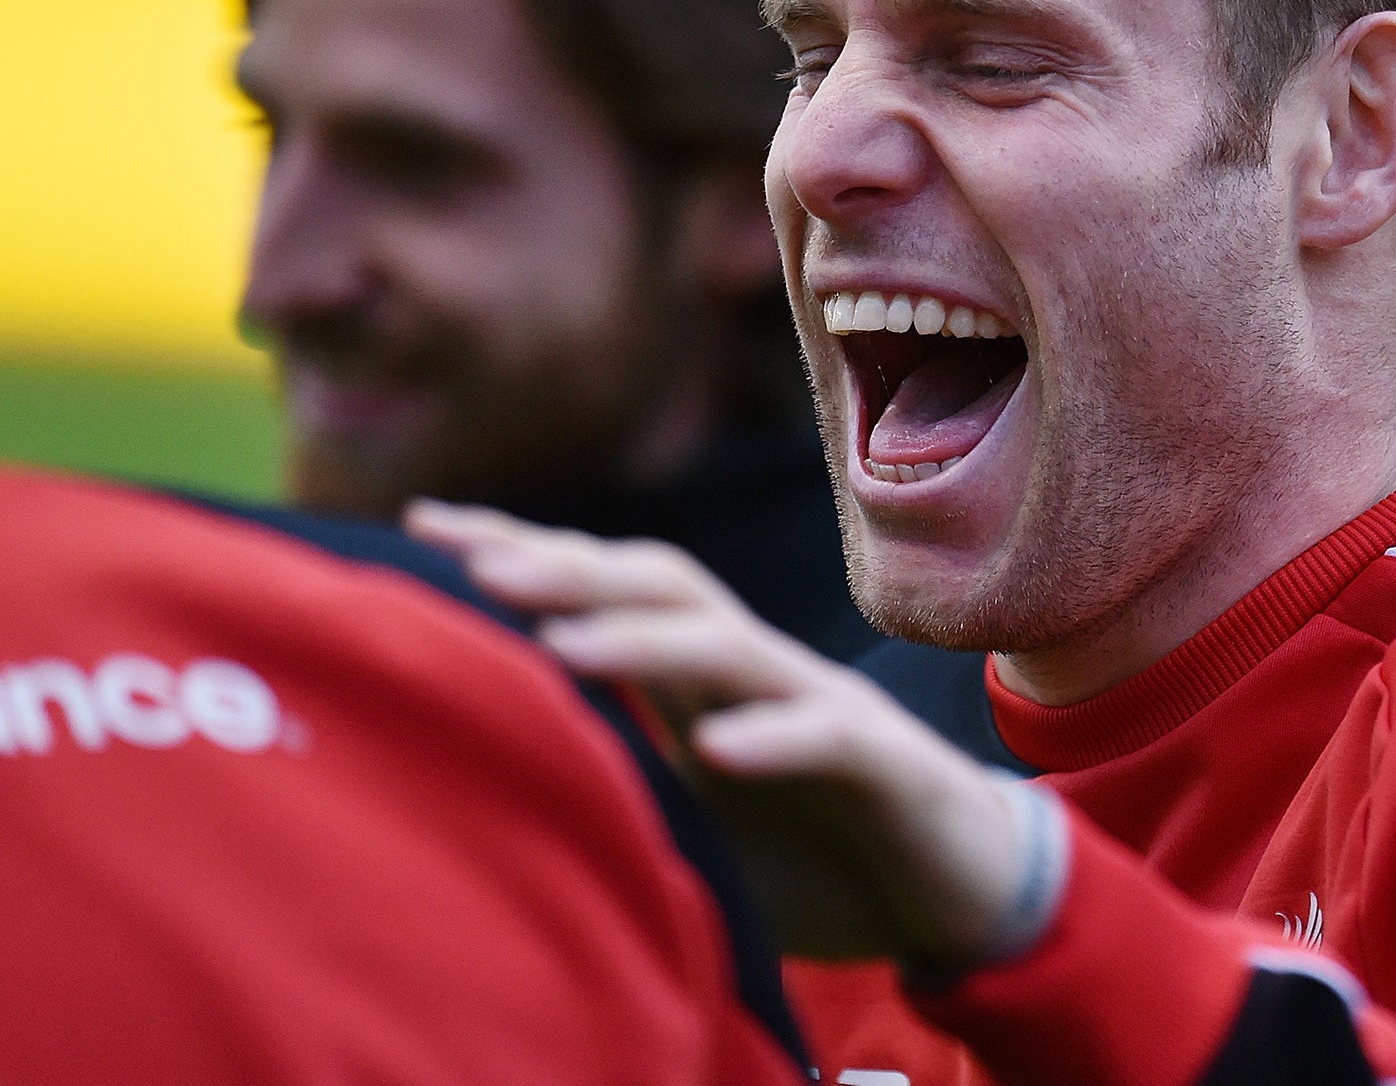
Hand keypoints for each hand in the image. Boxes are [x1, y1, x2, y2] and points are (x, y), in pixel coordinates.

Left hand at [404, 501, 1039, 971]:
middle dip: (570, 569)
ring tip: (568, 647)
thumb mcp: (692, 816)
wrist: (954, 884)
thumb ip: (617, 778)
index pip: (609, 588)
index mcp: (702, 679)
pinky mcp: (882, 762)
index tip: (425, 527)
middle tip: (476, 567)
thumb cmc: (813, 849)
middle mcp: (757, 670)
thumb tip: (485, 771)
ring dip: (649, 641)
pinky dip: (772, 738)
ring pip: (731, 647)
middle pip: (664, 586)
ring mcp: (822, 705)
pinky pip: (824, 737)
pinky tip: (720, 750)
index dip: (523, 551)